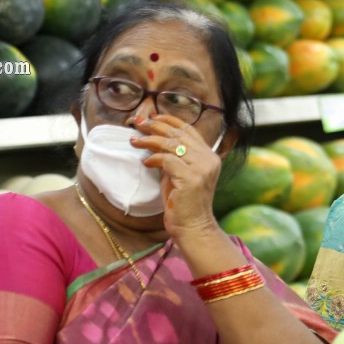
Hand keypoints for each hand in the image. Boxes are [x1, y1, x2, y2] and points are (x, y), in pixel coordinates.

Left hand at [130, 114, 223, 239]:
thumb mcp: (180, 174)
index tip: (152, 117)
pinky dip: (153, 158)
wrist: (193, 227)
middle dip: (155, 126)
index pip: (189, 130)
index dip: (169, 120)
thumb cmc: (183, 203)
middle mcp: (209, 159)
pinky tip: (145, 163)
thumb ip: (175, 157)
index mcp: (210, 156)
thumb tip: (155, 140)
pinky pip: (167, 160)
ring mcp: (201, 168)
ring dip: (149, 140)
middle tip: (137, 124)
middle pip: (178, 134)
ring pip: (171, 144)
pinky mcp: (190, 178)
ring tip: (134, 140)